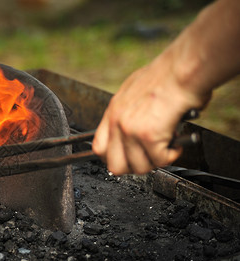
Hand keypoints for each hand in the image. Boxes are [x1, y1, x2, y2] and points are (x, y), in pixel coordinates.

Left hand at [92, 56, 209, 174]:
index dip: (114, 158)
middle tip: (149, 158)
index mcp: (113, 112)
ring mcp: (130, 130)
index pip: (99, 148)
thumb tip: (134, 128)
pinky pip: (159, 160)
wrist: (183, 69)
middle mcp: (117, 122)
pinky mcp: (148, 136)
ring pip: (139, 167)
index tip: (127, 158)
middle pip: (115, 166)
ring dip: (156, 161)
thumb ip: (129, 111)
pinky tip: (177, 143)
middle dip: (135, 167)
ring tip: (167, 147)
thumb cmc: (168, 76)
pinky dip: (171, 155)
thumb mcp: (135, 90)